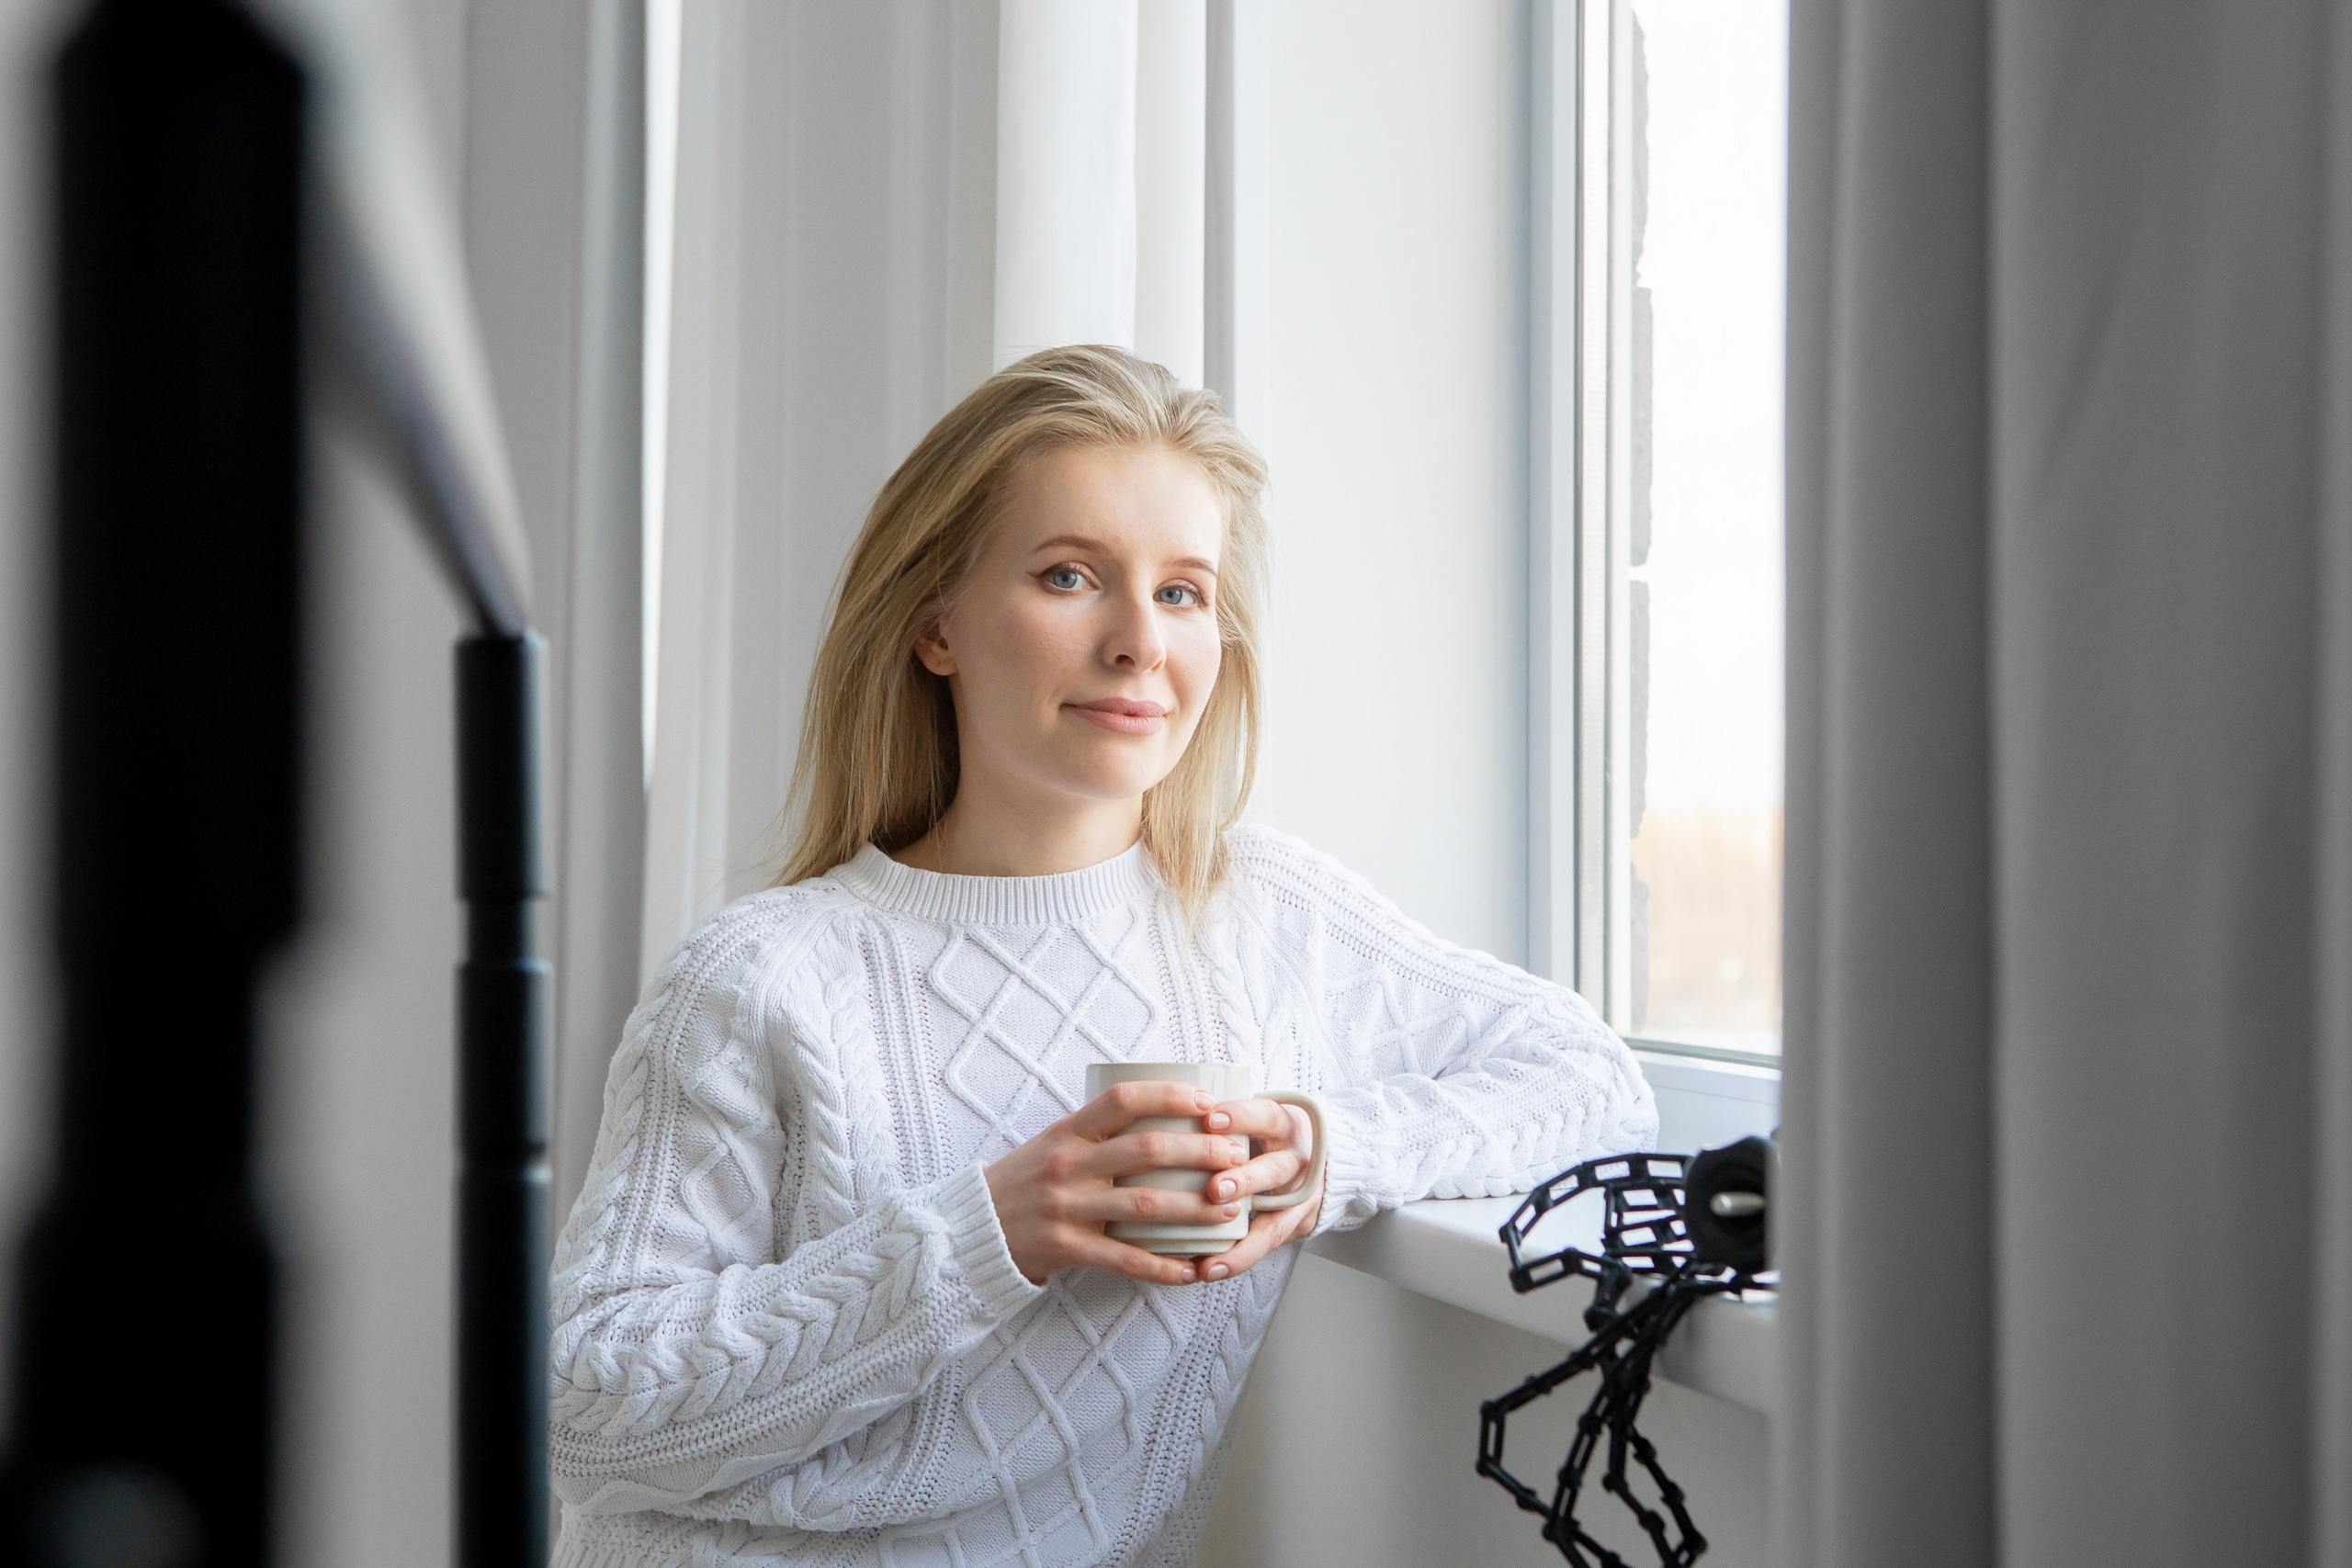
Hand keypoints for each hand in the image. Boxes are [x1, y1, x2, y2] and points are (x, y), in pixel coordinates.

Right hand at [984, 1081, 1252, 1286]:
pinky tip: (1191, 1270)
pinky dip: (1161, 1268)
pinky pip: (1124, 1259)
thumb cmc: (1025, 1180)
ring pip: (1145, 1204)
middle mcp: (1069, 1165)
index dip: (1170, 1096)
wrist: (973, 1229)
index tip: (1208, 1104)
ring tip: (1228, 1209)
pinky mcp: (1067, 1248)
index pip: (1124, 1099)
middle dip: (1200, 1151)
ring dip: (1194, 1207)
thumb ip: (1098, 1131)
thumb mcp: (1054, 1142)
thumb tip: (1162, 1111)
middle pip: (1147, 1150)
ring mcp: (1068, 1208)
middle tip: (1236, 1157)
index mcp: (1069, 1131)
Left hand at [1194, 1098, 1321, 1283]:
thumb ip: (1221, 1115)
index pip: (1267, 1115)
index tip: (1211, 1119)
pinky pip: (1266, 1245)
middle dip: (1246, 1181)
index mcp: (1286, 1126)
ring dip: (1241, 1241)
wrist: (1319, 1157)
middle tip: (1214, 1190)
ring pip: (1275, 1220)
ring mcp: (1300, 1198)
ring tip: (1209, 1259)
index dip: (1242, 1116)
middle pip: (1276, 1170)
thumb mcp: (1257, 1114)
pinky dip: (1238, 1259)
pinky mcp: (1293, 1225)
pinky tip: (1209, 1270)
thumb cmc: (1267, 1132)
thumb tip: (1155, 1106)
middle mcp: (1298, 1162)